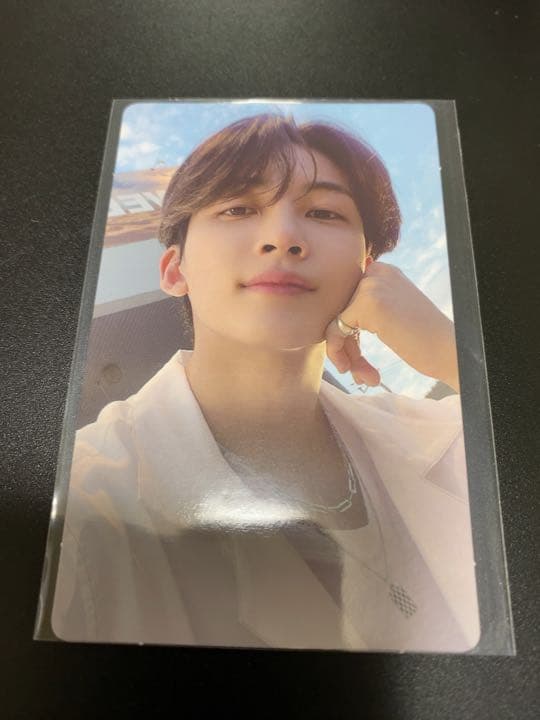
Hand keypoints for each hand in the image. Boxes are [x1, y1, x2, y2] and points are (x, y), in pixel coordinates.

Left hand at [324, 261, 459, 391]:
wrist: (450, 351)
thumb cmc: (425, 341)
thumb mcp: (393, 314)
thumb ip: (366, 307)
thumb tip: (331, 316)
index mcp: (383, 272)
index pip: (346, 300)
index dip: (348, 331)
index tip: (358, 354)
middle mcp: (376, 272)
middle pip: (339, 310)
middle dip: (345, 345)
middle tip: (356, 370)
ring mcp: (371, 286)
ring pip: (335, 321)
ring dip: (345, 354)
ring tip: (361, 377)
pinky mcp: (367, 304)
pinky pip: (335, 330)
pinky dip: (339, 353)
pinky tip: (356, 371)